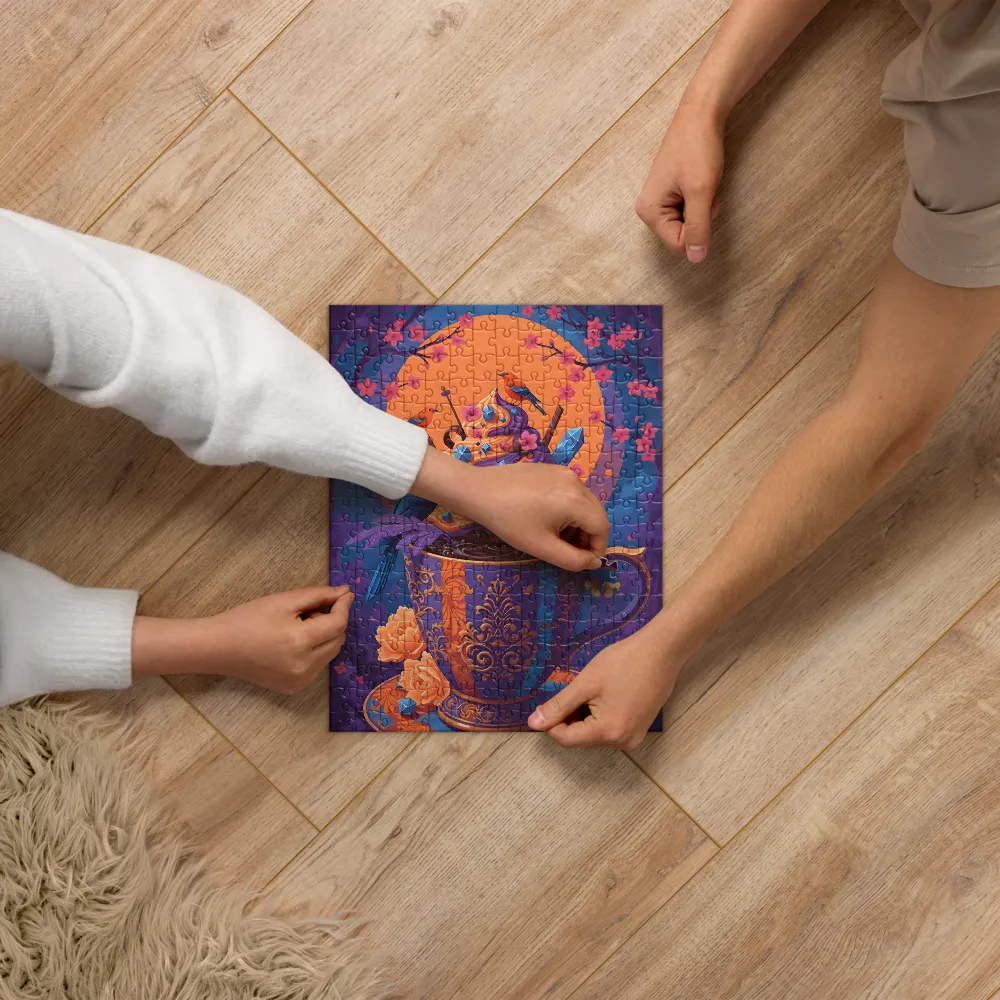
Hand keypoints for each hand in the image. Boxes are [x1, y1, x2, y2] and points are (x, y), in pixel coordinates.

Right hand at [132, 585, 352, 693]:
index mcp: (301, 642)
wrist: (218, 648)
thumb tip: (344, 592)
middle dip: (331, 621)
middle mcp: (305, 666)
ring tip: (297, 627)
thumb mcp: (283, 601)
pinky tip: (292, 644)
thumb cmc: (247, 619)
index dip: (343, 606)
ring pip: (330, 653)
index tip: (344, 593)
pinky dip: (315, 651)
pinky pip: (318, 665)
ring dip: (324, 636)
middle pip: (337, 639)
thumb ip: (317, 595)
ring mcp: (300, 681)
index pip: (338, 624)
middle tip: (308, 611)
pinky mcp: (295, 688)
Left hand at [469, 463, 608, 570]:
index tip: (581, 561)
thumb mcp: (542, 547)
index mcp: (576, 500)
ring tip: (554, 535)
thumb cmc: (509, 521)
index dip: (597, 548)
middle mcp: (576, 481)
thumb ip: (573, 560)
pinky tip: (545, 517)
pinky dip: (567, 509)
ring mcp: (564, 472)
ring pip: (584, 503)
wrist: (479, 491)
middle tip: (566, 550)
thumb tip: (594, 562)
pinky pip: (571, 492)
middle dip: (587, 536)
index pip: (602, 527)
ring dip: (577, 523)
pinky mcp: (553, 469)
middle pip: (595, 514)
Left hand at [527, 628, 677, 748]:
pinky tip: (604, 694)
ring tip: (592, 690)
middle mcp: (622, 743)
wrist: (662, 651)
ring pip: (594, 734)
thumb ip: (559, 706)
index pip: (566, 740)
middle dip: (569, 717)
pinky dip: (599, 716)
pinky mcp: (639, 729)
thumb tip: (533, 724)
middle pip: (581, 738)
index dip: (552, 722)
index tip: (549, 701)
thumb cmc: (623, 662)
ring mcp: (633, 738)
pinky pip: (609, 730)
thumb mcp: (586, 683)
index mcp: (607, 733)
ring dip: (584, 716)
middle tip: (574, 689)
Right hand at [634, 99, 723, 262]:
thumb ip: (698, 228)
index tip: (702, 199)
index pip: (679, 244)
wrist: (701, 114)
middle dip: (701, 217)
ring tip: (703, 182)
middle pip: (683, 235)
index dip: (699, 229)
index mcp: (649, 212)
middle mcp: (649, 210)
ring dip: (703, 207)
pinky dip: (701, 199)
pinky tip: (700, 180)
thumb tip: (696, 260)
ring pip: (689, 223)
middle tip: (704, 189)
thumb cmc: (698, 149)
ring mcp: (659, 201)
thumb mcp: (701, 192)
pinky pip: (690, 210)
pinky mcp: (670, 193)